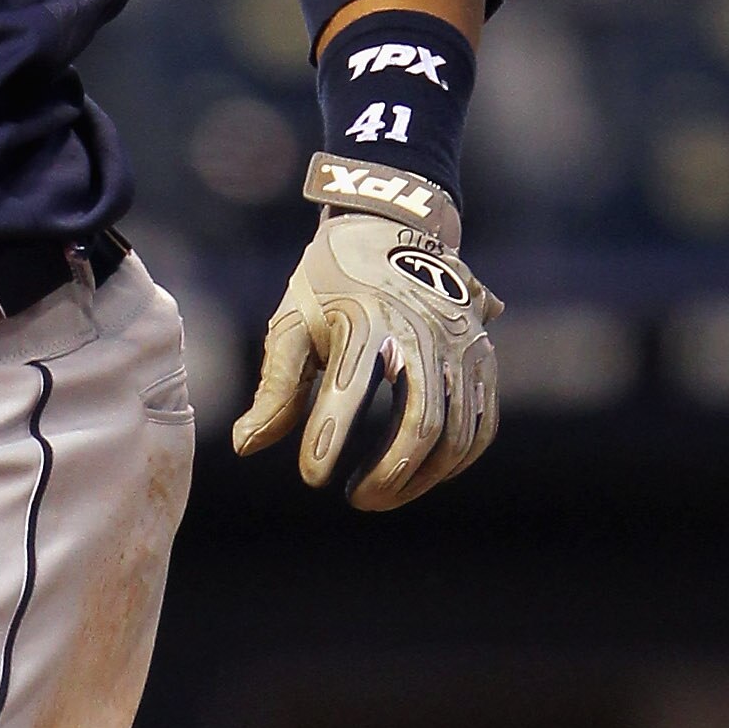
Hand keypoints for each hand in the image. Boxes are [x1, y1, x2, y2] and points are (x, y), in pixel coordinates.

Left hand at [231, 201, 501, 513]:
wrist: (390, 227)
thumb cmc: (329, 284)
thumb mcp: (291, 324)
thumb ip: (274, 388)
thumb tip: (245, 447)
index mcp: (368, 319)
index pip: (350, 390)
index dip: (330, 438)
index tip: (313, 478)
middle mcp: (424, 333)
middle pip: (420, 424)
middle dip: (388, 474)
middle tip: (356, 500)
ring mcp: (462, 346)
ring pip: (458, 434)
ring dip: (422, 477)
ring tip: (383, 495)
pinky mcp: (483, 357)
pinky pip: (482, 424)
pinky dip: (455, 461)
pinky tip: (421, 476)